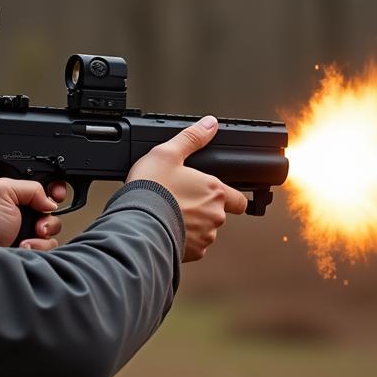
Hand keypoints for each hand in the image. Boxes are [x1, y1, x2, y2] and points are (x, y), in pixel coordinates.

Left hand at [0, 179, 66, 248]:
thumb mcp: (3, 190)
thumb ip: (30, 187)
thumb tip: (50, 202)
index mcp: (22, 195)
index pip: (47, 189)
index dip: (56, 191)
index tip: (56, 196)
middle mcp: (28, 212)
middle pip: (54, 212)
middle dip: (49, 219)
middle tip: (38, 225)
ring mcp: (31, 231)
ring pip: (53, 231)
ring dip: (43, 235)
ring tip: (26, 239)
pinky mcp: (33, 247)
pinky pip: (49, 247)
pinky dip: (38, 247)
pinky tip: (24, 246)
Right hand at [126, 115, 247, 261]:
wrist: (136, 222)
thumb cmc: (152, 188)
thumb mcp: (168, 153)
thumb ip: (192, 138)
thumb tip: (210, 124)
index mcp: (214, 190)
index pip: (239, 200)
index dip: (231, 197)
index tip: (219, 196)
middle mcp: (215, 215)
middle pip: (219, 214)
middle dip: (205, 209)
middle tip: (182, 200)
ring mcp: (205, 236)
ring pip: (206, 231)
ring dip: (194, 225)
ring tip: (172, 215)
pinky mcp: (193, 252)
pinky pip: (194, 247)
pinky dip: (184, 240)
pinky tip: (168, 229)